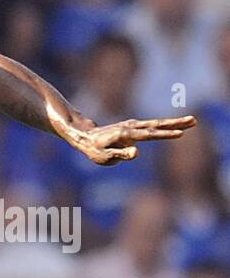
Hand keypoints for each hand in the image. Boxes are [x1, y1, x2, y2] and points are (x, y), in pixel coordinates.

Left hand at [68, 114, 195, 165]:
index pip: (149, 135)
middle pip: (157, 125)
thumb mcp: (104, 157)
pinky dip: (164, 125)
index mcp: (126, 135)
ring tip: (191, 121)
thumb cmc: (94, 149)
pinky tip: (174, 125)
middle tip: (194, 121)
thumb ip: (121, 154)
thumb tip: (137, 152)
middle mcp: (132, 127)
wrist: (85, 136)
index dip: (164, 135)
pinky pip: (151, 126)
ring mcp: (133, 126)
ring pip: (156, 124)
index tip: (180, 134)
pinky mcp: (133, 127)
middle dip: (176, 123)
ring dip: (174, 122)